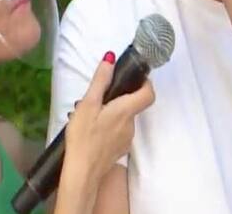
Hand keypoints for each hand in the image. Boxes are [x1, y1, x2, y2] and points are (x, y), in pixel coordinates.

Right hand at [62, 54, 155, 187]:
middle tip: (99, 98)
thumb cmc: (83, 136)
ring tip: (89, 116)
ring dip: (112, 114)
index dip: (146, 84)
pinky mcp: (119, 151)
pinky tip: (92, 131)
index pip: (149, 94)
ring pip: (124, 120)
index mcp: (126, 110)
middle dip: (119, 99)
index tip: (135, 78)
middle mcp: (131, 125)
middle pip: (133, 106)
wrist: (82, 173)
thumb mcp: (88, 104)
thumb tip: (110, 58)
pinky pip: (118, 133)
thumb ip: (101, 81)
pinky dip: (109, 128)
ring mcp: (126, 140)